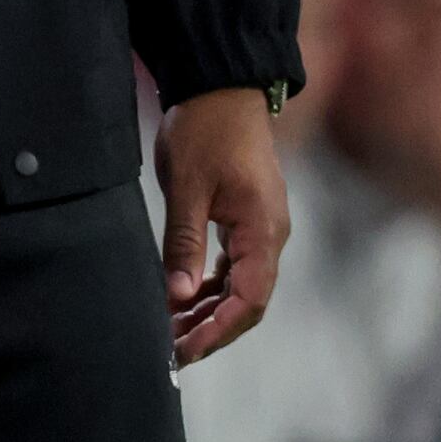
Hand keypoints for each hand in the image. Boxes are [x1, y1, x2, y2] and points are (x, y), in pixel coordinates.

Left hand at [155, 86, 286, 364]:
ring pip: (240, 289)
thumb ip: (184, 245)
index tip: (185, 349)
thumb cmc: (205, 132)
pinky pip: (233, 270)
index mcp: (263, 230)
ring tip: (169, 332)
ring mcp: (261, 230)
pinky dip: (209, 290)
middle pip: (248, 303)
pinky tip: (181, 300)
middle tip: (170, 351)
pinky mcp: (247, 223)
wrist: (222, 89)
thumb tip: (177, 297)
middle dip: (211, 331)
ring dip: (208, 313)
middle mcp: (270, 236)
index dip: (218, 331)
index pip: (250, 300)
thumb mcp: (187, 189)